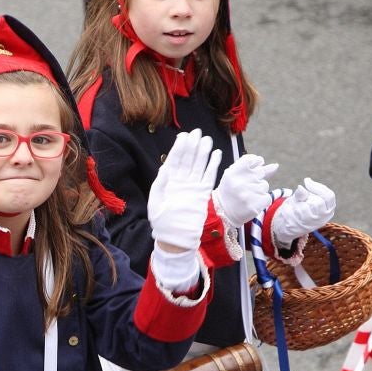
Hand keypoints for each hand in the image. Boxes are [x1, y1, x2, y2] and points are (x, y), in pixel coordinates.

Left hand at [148, 129, 221, 251]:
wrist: (175, 238)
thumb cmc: (162, 222)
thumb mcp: (155, 203)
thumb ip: (160, 185)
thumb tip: (165, 168)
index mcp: (168, 182)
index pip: (174, 160)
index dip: (178, 148)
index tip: (183, 136)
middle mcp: (181, 182)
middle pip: (187, 159)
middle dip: (192, 146)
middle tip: (197, 132)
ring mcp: (193, 187)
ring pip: (199, 165)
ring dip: (203, 152)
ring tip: (207, 139)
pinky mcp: (202, 193)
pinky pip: (209, 176)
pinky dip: (213, 165)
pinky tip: (216, 154)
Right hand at [213, 154, 277, 228]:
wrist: (224, 213)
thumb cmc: (232, 190)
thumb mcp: (236, 175)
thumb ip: (255, 168)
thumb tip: (276, 165)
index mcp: (233, 172)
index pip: (254, 159)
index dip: (256, 164)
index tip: (252, 170)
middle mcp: (240, 182)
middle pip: (260, 171)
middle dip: (256, 178)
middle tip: (245, 186)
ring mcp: (248, 194)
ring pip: (264, 186)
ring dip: (259, 190)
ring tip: (247, 196)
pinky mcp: (255, 205)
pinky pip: (267, 198)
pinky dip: (261, 200)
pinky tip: (251, 203)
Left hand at [271, 178, 336, 243]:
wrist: (286, 224)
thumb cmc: (298, 208)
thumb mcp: (302, 198)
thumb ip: (303, 194)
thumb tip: (300, 187)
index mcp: (328, 209)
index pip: (329, 196)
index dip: (318, 186)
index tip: (306, 180)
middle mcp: (323, 218)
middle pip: (319, 202)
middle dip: (308, 197)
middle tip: (301, 198)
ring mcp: (312, 224)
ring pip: (306, 208)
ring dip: (298, 203)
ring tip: (296, 206)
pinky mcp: (300, 227)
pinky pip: (295, 213)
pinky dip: (290, 209)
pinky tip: (289, 211)